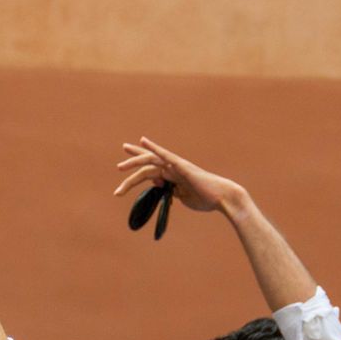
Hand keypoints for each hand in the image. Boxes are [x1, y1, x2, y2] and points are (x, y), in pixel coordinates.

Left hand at [114, 137, 250, 215]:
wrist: (221, 198)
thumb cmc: (206, 198)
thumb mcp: (183, 196)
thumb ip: (171, 190)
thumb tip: (159, 185)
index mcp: (173, 174)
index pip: (152, 167)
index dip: (139, 163)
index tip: (124, 165)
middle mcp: (173, 167)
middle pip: (148, 163)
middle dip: (133, 162)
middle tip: (118, 167)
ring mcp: (177, 166)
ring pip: (151, 161)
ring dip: (134, 163)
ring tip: (120, 167)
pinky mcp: (182, 167)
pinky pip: (166, 155)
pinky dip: (154, 148)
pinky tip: (143, 141)